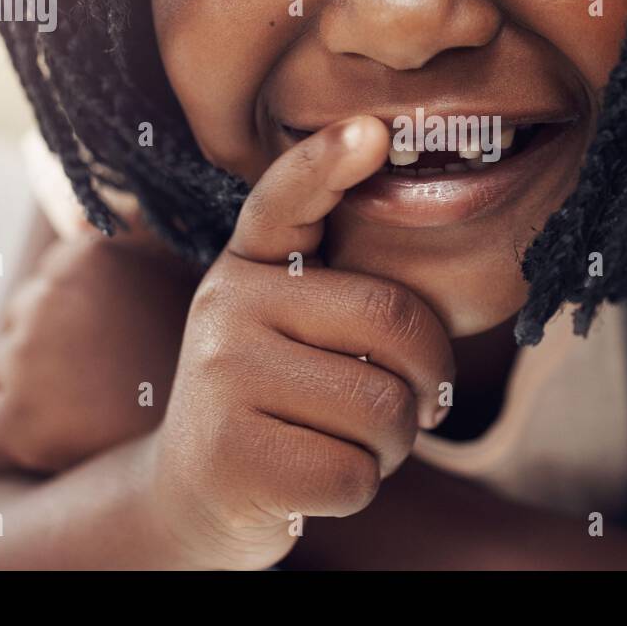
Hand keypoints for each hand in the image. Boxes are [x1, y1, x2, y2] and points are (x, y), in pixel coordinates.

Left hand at [0, 234, 193, 471]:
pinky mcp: (10, 419)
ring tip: (93, 398)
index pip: (56, 273)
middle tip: (107, 367)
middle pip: (25, 314)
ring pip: (7, 363)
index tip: (117, 329)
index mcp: (84, 258)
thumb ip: (139, 229)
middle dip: (56, 338)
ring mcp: (23, 362)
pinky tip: (68, 427)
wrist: (215, 434)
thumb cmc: (199, 349)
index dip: (85, 303)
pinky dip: (19, 422)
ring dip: (37, 379)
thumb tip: (84, 212)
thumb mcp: (182, 270)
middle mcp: (44, 302)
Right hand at [143, 116, 455, 569]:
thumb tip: (434, 285)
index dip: (329, 161)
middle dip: (428, 380)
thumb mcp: (290, 328)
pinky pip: (357, 474)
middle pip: (394, 322)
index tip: (373, 130)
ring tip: (347, 442)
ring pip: (384, 407)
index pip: (287, 199)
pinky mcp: (233, 457)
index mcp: (249, 263)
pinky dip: (360, 489)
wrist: (192, 496)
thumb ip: (341, 292)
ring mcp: (222, 379)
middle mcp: (227, 305)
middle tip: (409, 405)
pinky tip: (314, 481)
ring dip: (394, 444)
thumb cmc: (279, 401)